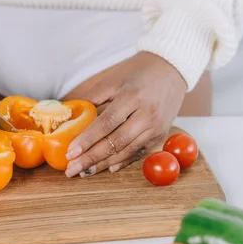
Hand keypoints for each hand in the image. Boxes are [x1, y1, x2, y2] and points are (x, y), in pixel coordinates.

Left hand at [65, 52, 186, 177]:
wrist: (172, 71)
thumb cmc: (139, 74)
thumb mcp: (115, 80)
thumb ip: (94, 98)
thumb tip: (71, 115)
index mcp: (132, 97)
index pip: (106, 123)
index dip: (87, 139)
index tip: (71, 152)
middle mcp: (146, 114)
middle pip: (116, 141)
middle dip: (91, 157)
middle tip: (72, 169)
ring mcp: (156, 127)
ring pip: (127, 150)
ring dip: (104, 163)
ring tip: (85, 172)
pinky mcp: (160, 135)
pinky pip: (139, 152)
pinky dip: (123, 162)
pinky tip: (108, 168)